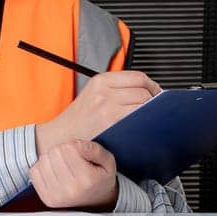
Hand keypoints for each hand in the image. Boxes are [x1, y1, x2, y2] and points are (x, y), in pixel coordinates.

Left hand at [29, 140, 117, 208]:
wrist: (97, 202)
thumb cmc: (100, 178)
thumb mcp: (108, 161)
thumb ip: (94, 149)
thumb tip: (75, 145)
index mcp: (87, 180)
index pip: (68, 148)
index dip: (74, 145)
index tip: (80, 153)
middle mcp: (70, 190)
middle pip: (53, 153)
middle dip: (61, 151)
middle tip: (71, 159)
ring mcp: (56, 196)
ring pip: (42, 161)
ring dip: (51, 159)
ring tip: (62, 165)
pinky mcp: (46, 198)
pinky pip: (33, 172)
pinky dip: (42, 168)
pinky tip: (54, 172)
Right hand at [35, 70, 159, 152]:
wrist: (60, 137)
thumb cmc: (78, 121)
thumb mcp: (93, 94)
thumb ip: (117, 89)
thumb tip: (146, 92)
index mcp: (101, 81)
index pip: (138, 77)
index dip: (152, 87)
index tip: (156, 95)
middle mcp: (104, 92)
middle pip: (143, 92)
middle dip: (153, 102)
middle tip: (154, 111)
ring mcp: (107, 108)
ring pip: (143, 106)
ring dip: (150, 114)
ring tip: (147, 120)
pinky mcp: (110, 124)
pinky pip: (137, 120)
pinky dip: (143, 124)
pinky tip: (140, 129)